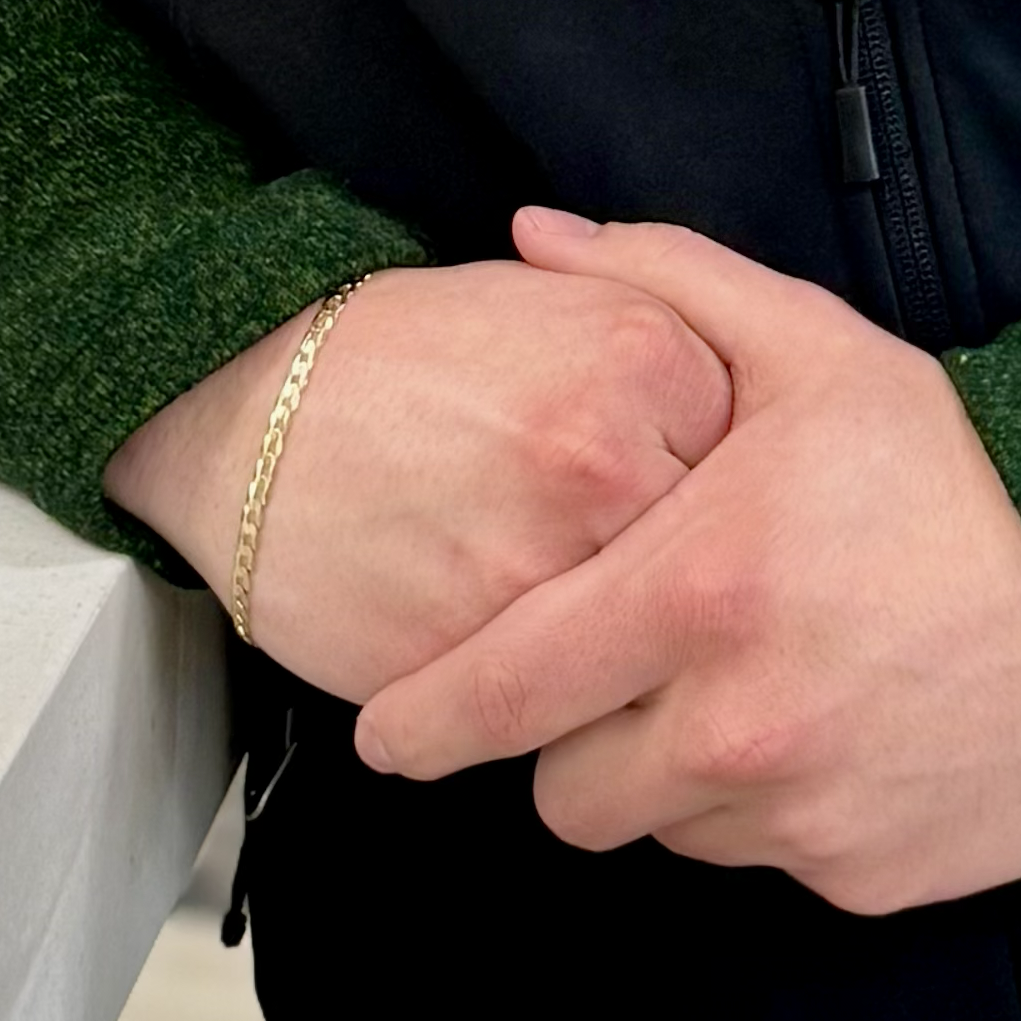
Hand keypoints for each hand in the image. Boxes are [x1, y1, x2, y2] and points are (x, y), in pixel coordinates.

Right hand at [103, 256, 734, 706]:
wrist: (254, 408)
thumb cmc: (412, 353)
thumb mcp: (560, 300)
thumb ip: (675, 342)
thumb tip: (766, 429)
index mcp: (645, 360)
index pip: (755, 467)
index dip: (726, 498)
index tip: (700, 506)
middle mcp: (609, 465)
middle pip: (716, 572)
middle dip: (698, 596)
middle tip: (673, 600)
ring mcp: (544, 574)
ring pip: (653, 665)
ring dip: (642, 674)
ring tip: (615, 652)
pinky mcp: (478, 668)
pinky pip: (567, 720)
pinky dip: (566, 717)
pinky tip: (540, 677)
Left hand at [351, 209, 1020, 915]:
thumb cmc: (952, 462)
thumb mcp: (810, 342)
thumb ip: (656, 280)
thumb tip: (528, 235)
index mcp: (696, 589)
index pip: (502, 692)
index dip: (425, 722)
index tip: (385, 732)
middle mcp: (734, 722)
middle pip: (566, 794)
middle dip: (574, 740)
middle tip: (629, 668)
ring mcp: (801, 813)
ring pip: (664, 830)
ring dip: (677, 772)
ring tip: (751, 676)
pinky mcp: (862, 876)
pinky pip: (765, 860)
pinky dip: (774, 809)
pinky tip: (832, 723)